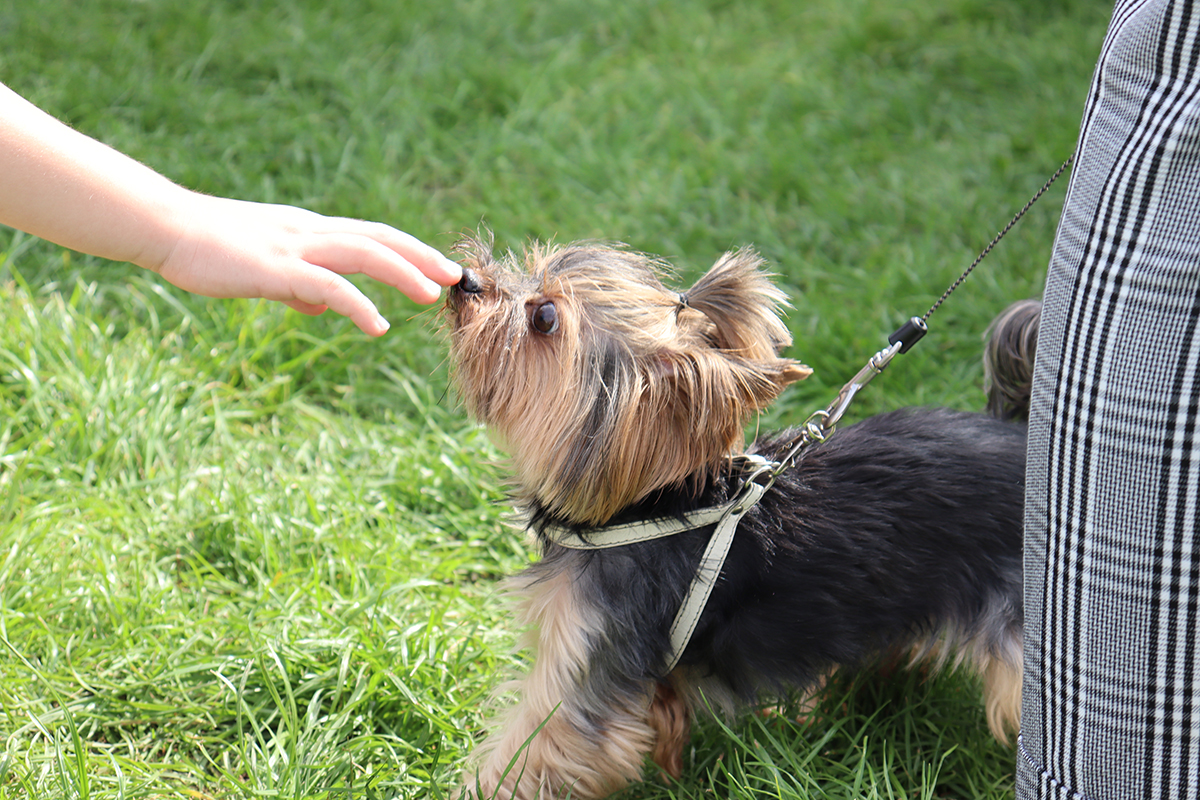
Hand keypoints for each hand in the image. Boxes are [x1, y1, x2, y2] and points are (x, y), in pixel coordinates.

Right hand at [152, 191, 461, 336]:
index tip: (438, 266)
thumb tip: (323, 306)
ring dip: (401, 272)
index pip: (371, 235)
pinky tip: (377, 325)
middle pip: (378, 238)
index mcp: (310, 232)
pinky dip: (356, 304)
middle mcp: (310, 233)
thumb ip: (297, 286)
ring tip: (430, 293)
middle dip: (419, 255)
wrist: (166, 228)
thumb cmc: (210, 249)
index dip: (408, 249)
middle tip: (454, 275)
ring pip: (362, 254)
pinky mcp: (276, 268)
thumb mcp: (264, 267)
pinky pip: (328, 286)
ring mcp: (295, 247)